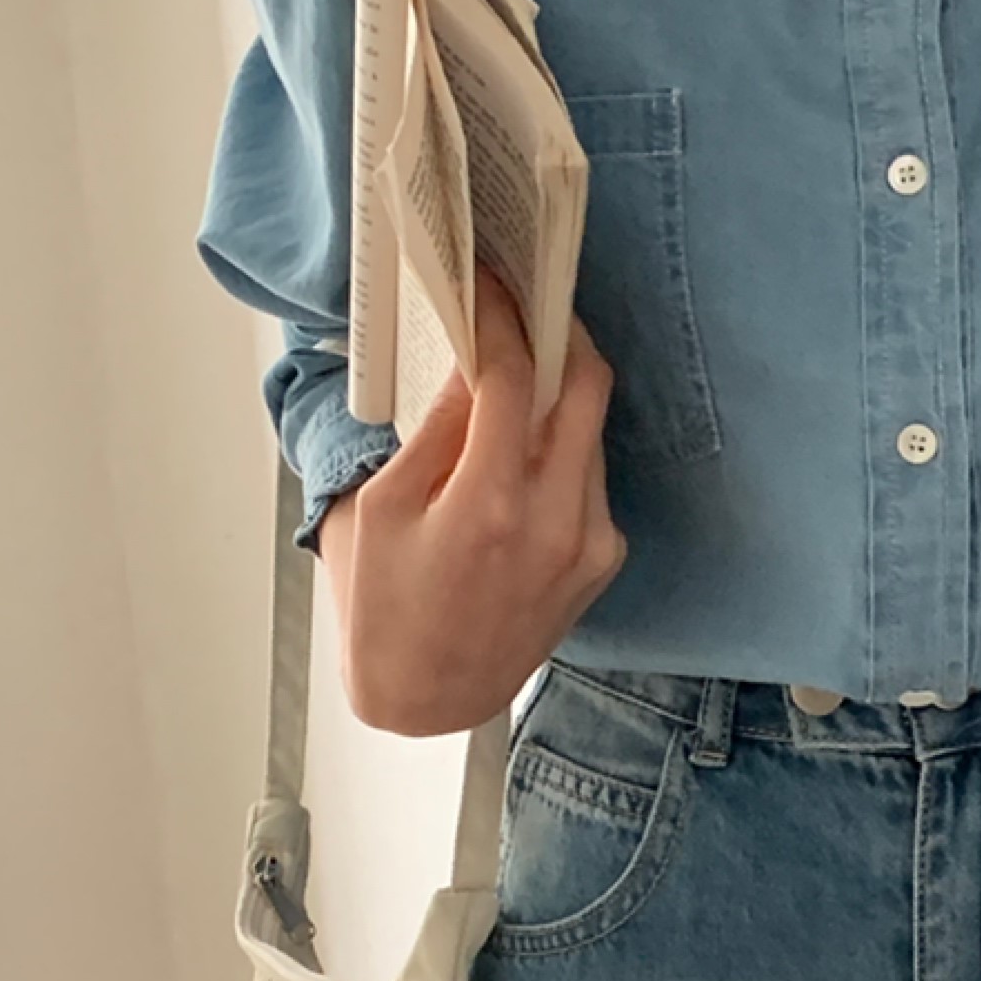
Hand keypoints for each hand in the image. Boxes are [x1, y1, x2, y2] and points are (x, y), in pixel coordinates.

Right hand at [316, 264, 627, 734]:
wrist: (427, 697)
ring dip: (563, 389)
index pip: (516, 376)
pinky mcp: (601, 560)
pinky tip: (524, 449)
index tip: (489, 283)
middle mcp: (555, 520)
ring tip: (523, 364)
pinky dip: (564, 447)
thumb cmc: (383, 605)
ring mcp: (589, 542)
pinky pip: (591, 477)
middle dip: (560, 332)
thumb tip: (473, 363)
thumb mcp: (379, 508)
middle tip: (529, 303)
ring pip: (593, 430)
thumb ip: (434, 433)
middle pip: (587, 386)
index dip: (503, 316)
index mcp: (489, 504)